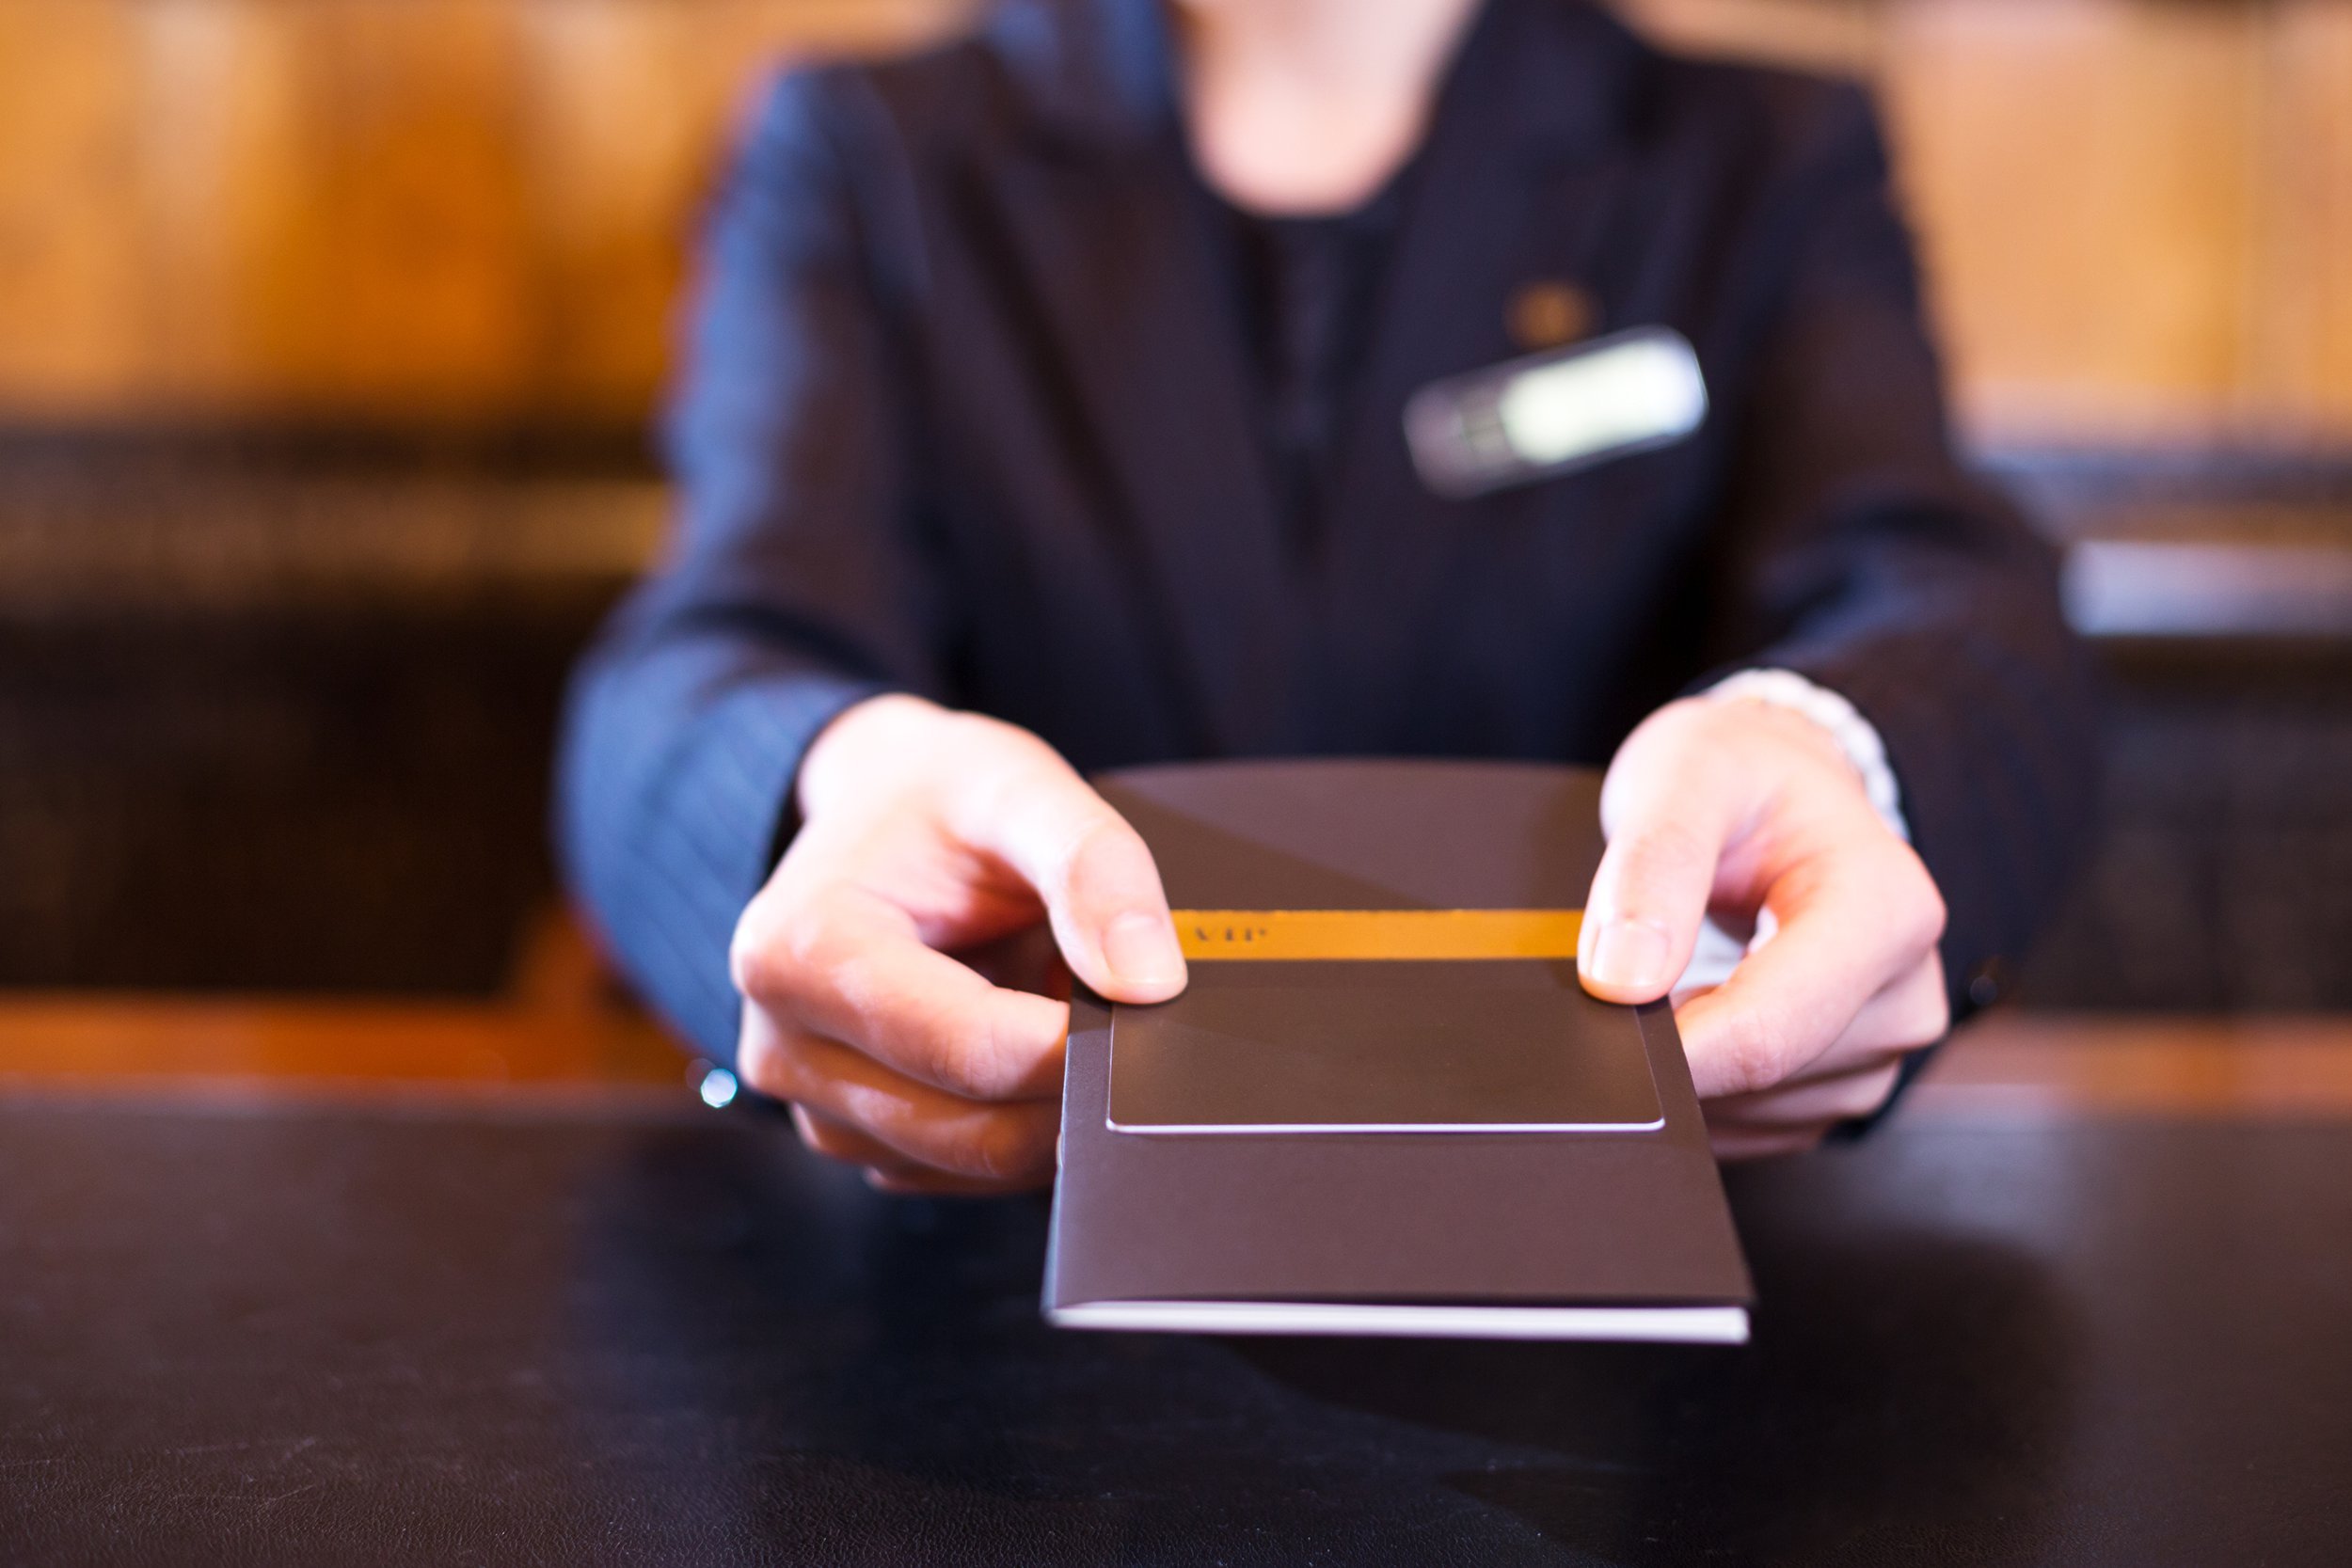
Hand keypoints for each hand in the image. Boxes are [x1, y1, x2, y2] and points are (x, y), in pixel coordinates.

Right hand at [729, 695, 1186, 1192]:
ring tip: (1064, 1010)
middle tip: (1125, 1017)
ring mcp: (811, 1103)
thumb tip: (1150, 983)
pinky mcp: (849, 1133)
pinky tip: (1031, 1047)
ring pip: (975, 1161)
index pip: (968, 1051)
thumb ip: (1092, 867)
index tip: (1144, 1008)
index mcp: (802, 953)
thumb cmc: (937, 796)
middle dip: (1070, 1087)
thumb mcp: (1020, 787)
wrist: (873, 808)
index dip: (1073, 1046)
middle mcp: (784, 1044)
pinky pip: (962, 1171)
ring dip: (1049, 1108)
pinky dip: (1021, 1124)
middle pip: (972, 1127)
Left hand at [1579, 696, 1948, 1157]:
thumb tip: (1623, 978)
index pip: (1772, 1028)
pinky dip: (1704, 1085)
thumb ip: (1654, 866)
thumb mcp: (1687, 776)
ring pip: (1751, 1109)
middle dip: (1672, 1044)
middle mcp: (1905, 991)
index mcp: (1888, 909)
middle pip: (1761, 1073)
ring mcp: (1880, 1049)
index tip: (1601, 1028)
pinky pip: (1752, 1123)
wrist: (1781, 790)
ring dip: (1688, 1065)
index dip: (1674, 1048)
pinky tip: (1690, 1014)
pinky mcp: (1842, 1085)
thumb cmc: (1744, 776)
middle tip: (1621, 976)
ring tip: (1669, 975)